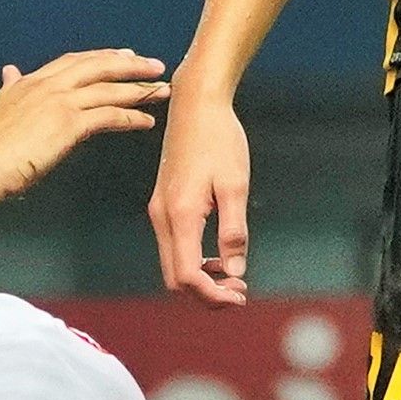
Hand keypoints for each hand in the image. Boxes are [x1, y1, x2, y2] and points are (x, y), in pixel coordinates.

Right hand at [0, 50, 168, 198]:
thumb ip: (9, 88)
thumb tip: (9, 71)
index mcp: (31, 82)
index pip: (74, 61)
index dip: (101, 57)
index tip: (122, 55)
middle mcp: (49, 85)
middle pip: (99, 66)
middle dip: (130, 64)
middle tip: (154, 66)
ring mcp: (61, 102)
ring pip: (109, 89)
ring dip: (140, 90)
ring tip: (162, 92)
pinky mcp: (70, 124)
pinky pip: (110, 117)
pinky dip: (131, 118)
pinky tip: (146, 122)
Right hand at [146, 85, 252, 304]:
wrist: (195, 104)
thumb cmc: (220, 140)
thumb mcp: (235, 186)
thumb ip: (233, 232)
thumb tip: (234, 272)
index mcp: (181, 214)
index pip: (189, 275)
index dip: (213, 295)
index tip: (241, 295)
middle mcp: (162, 217)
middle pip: (176, 277)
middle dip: (206, 292)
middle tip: (240, 290)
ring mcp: (159, 211)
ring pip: (173, 264)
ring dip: (201, 278)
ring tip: (233, 277)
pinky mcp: (163, 204)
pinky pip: (174, 246)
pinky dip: (194, 260)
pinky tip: (218, 256)